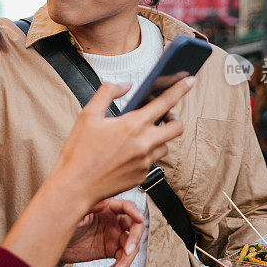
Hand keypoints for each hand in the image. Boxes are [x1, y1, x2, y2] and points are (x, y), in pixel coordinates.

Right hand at [50, 77, 193, 206]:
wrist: (76, 186)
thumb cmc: (79, 152)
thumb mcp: (88, 115)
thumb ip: (107, 93)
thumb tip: (125, 86)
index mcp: (132, 125)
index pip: (165, 102)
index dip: (180, 89)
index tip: (190, 80)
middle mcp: (144, 144)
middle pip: (177, 127)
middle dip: (174, 117)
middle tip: (164, 115)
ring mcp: (145, 162)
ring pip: (165, 145)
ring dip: (159, 137)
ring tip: (140, 135)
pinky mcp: (142, 176)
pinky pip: (152, 161)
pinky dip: (145, 153)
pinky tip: (127, 152)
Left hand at [61, 198, 144, 266]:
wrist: (52, 243)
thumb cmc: (61, 223)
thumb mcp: (74, 214)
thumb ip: (88, 209)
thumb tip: (102, 204)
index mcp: (107, 207)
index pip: (127, 206)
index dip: (135, 212)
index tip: (139, 220)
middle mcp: (114, 220)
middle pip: (135, 227)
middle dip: (135, 240)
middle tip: (128, 251)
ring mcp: (114, 236)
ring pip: (131, 247)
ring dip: (126, 262)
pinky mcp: (110, 250)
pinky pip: (122, 259)